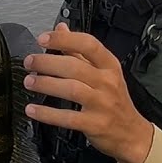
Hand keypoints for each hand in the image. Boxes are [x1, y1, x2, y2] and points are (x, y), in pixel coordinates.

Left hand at [23, 23, 153, 162]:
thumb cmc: (115, 101)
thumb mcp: (105, 72)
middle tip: (30, 62)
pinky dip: (47, 113)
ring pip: (71, 89)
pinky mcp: (94, 124)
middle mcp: (107, 82)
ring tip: (29, 82)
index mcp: (109, 66)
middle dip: (47, 62)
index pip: (88, 44)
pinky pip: (68, 117)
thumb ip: (81, 51)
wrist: (132, 134)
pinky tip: (33, 109)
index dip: (64, 40)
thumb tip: (61, 29)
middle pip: (75, 67)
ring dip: (46, 84)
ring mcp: (102, 104)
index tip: (43, 39)